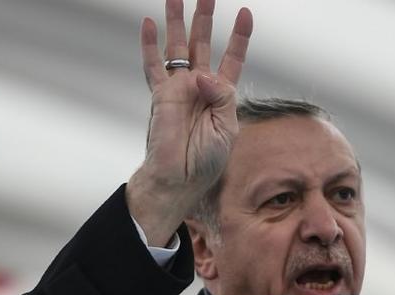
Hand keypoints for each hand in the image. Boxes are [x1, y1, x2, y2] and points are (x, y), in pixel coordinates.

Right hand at [127, 0, 252, 245]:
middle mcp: (200, 86)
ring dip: (177, 22)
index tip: (245, 12)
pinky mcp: (161, 95)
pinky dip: (150, 45)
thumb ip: (220, 97)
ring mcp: (179, 88)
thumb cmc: (207, 160)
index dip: (239, 35)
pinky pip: (153, 66)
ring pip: (177, 47)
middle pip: (202, 43)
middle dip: (204, 17)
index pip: (232, 57)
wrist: (181, 178)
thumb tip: (201, 73)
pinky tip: (150, 24)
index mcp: (221, 94)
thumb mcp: (227, 127)